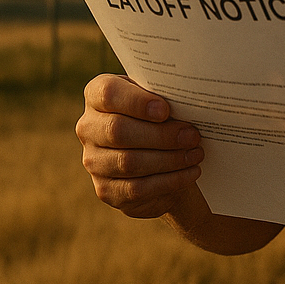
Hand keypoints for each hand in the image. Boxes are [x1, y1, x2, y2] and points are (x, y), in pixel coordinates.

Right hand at [76, 73, 204, 219]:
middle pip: (118, 130)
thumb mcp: (159, 99)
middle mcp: (88, 127)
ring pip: (128, 162)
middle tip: (192, 136)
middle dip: (161, 135)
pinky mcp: (106, 189)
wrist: (157, 155)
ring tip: (196, 153)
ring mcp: (93, 161)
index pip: (108, 94)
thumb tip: (189, 102)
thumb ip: (164, 96)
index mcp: (97, 95)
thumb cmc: (159, 117)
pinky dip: (169, 180)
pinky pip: (137, 188)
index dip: (136, 102)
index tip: (165, 110)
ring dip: (169, 159)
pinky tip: (191, 172)